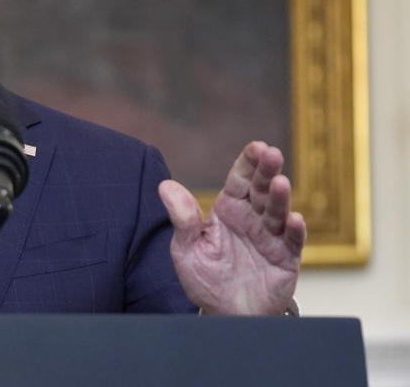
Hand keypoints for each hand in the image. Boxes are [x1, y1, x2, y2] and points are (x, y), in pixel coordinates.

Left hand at [157, 142, 306, 314]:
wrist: (224, 314)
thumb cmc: (205, 278)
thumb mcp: (186, 249)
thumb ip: (182, 218)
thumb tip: (164, 185)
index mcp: (228, 210)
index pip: (240, 181)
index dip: (248, 163)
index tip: (257, 146)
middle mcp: (252, 219)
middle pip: (261, 190)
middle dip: (267, 170)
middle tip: (272, 154)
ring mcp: (271, 237)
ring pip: (278, 212)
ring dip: (280, 198)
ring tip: (280, 182)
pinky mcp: (286, 259)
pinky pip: (292, 243)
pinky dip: (295, 231)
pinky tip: (295, 220)